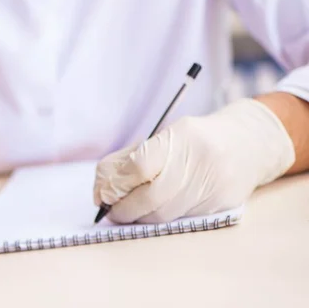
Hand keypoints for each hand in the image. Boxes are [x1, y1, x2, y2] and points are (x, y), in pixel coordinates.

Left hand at [93, 98, 294, 223]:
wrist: (249, 144)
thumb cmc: (197, 138)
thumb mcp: (168, 134)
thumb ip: (136, 156)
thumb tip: (104, 185)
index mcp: (182, 136)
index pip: (140, 166)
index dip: (119, 183)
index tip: (105, 192)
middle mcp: (200, 160)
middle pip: (151, 197)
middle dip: (125, 209)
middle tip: (111, 212)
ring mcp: (213, 184)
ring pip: (166, 213)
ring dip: (141, 218)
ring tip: (128, 214)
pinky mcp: (221, 204)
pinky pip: (182, 218)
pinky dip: (161, 218)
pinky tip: (152, 214)